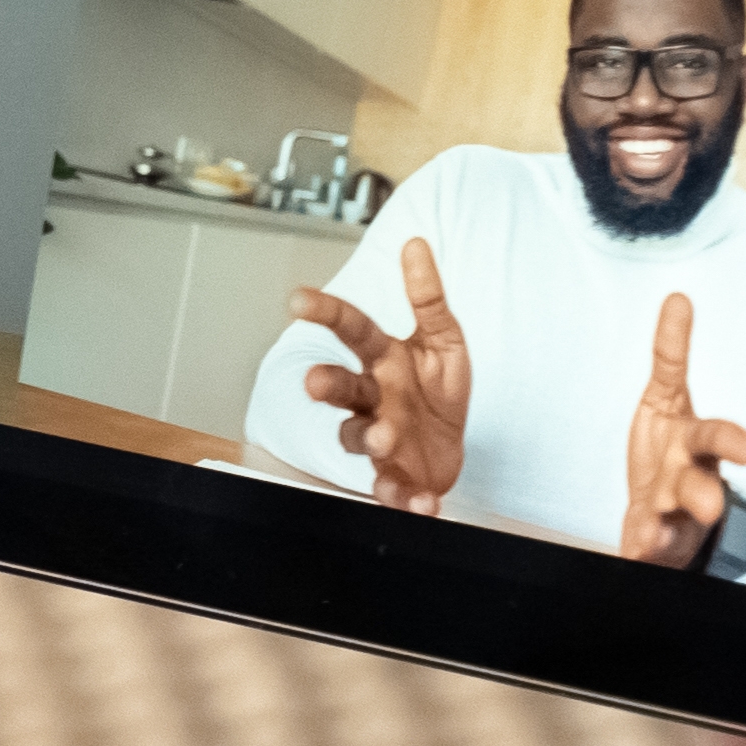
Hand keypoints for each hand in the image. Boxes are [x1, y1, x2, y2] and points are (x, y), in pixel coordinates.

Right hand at [287, 236, 472, 509]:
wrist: (448, 451)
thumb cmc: (436, 392)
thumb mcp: (444, 340)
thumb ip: (428, 297)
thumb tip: (415, 243)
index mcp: (384, 360)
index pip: (352, 328)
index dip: (325, 312)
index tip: (297, 299)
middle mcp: (374, 398)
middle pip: (342, 387)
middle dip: (326, 384)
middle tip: (314, 381)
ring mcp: (381, 438)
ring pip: (360, 437)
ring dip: (370, 437)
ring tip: (386, 437)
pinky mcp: (395, 477)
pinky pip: (394, 489)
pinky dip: (405, 498)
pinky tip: (423, 502)